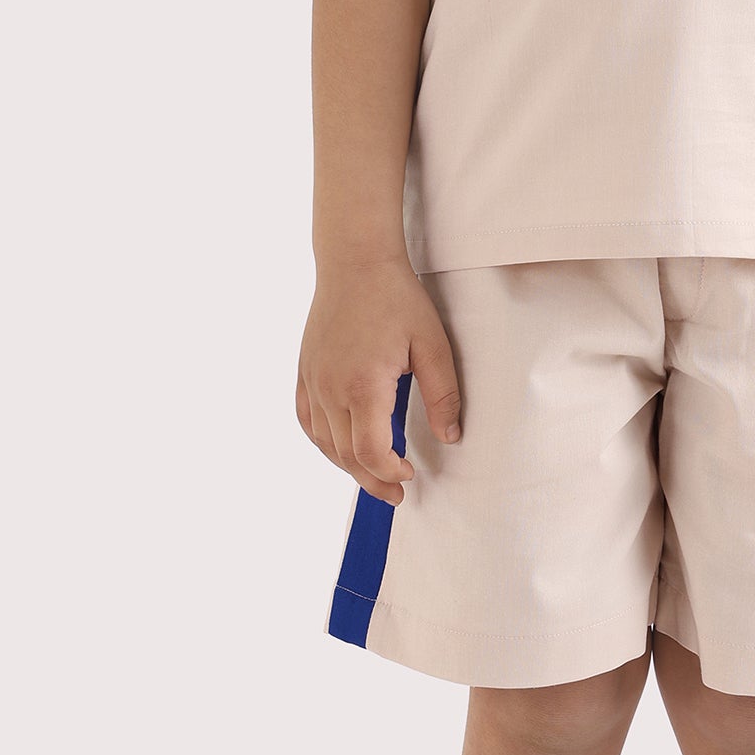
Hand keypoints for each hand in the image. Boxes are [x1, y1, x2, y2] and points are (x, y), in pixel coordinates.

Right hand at [296, 256, 462, 502]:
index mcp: (363, 385)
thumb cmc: (396, 298)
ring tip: (374, 474)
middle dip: (373, 479)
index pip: (369, 452)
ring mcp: (313, 380)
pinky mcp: (305, 371)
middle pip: (346, 456)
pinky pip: (307, 421)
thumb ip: (442, 394)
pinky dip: (324, 443)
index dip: (389, 473)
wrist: (355, 261)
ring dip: (349, 466)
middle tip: (397, 493)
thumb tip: (450, 437)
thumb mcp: (431, 343)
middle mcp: (330, 388)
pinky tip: (341, 447)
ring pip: (324, 443)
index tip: (410, 475)